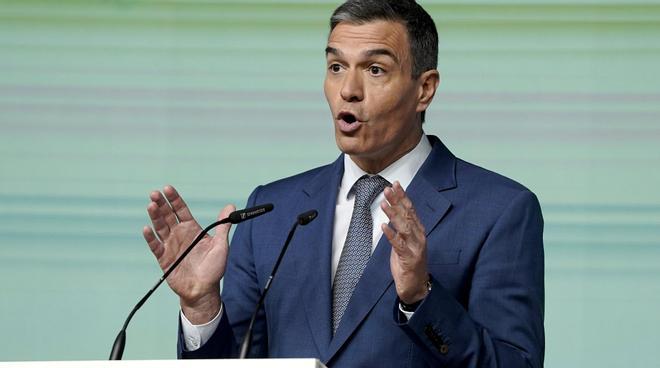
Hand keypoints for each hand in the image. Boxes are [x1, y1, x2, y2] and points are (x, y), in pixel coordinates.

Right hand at [142, 185, 232, 323]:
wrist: (204, 290)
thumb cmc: (214, 269)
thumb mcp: (221, 246)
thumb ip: (223, 226)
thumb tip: (230, 207)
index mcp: (192, 229)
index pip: (181, 210)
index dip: (174, 199)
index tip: (168, 188)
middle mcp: (179, 235)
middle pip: (168, 216)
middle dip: (161, 204)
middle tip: (154, 193)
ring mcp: (170, 246)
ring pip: (160, 227)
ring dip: (155, 216)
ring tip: (151, 205)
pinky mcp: (164, 258)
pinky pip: (155, 246)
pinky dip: (150, 237)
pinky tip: (147, 228)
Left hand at [381, 181, 429, 304]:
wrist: (416, 286)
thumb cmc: (409, 262)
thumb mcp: (406, 241)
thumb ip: (401, 227)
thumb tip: (392, 212)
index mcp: (418, 231)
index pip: (410, 209)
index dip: (403, 196)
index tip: (395, 184)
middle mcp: (419, 236)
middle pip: (407, 215)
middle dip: (397, 201)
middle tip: (387, 189)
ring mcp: (415, 247)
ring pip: (404, 227)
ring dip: (393, 214)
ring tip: (384, 204)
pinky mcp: (409, 258)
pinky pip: (399, 244)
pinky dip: (392, 234)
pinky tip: (384, 226)